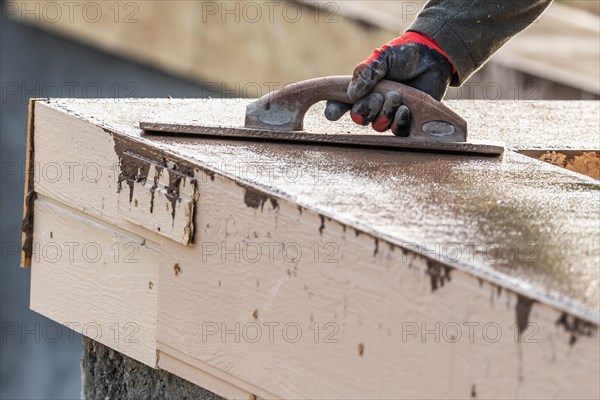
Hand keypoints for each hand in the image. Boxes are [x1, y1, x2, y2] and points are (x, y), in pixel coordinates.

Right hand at [325, 32, 453, 135]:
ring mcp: (388, 113)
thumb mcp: (382, 57)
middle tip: (377, 96)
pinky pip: (396, 131)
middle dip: (366, 108)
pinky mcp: (405, 120)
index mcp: (360, 89)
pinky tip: (404, 108)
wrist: (433, 57)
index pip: (339, 104)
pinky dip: (398, 121)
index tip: (333, 114)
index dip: (334, 111)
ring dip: (385, 112)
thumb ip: (366, 72)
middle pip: (358, 118)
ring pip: (377, 125)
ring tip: (396, 96)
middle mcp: (371, 104)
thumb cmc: (404, 54)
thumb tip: (351, 94)